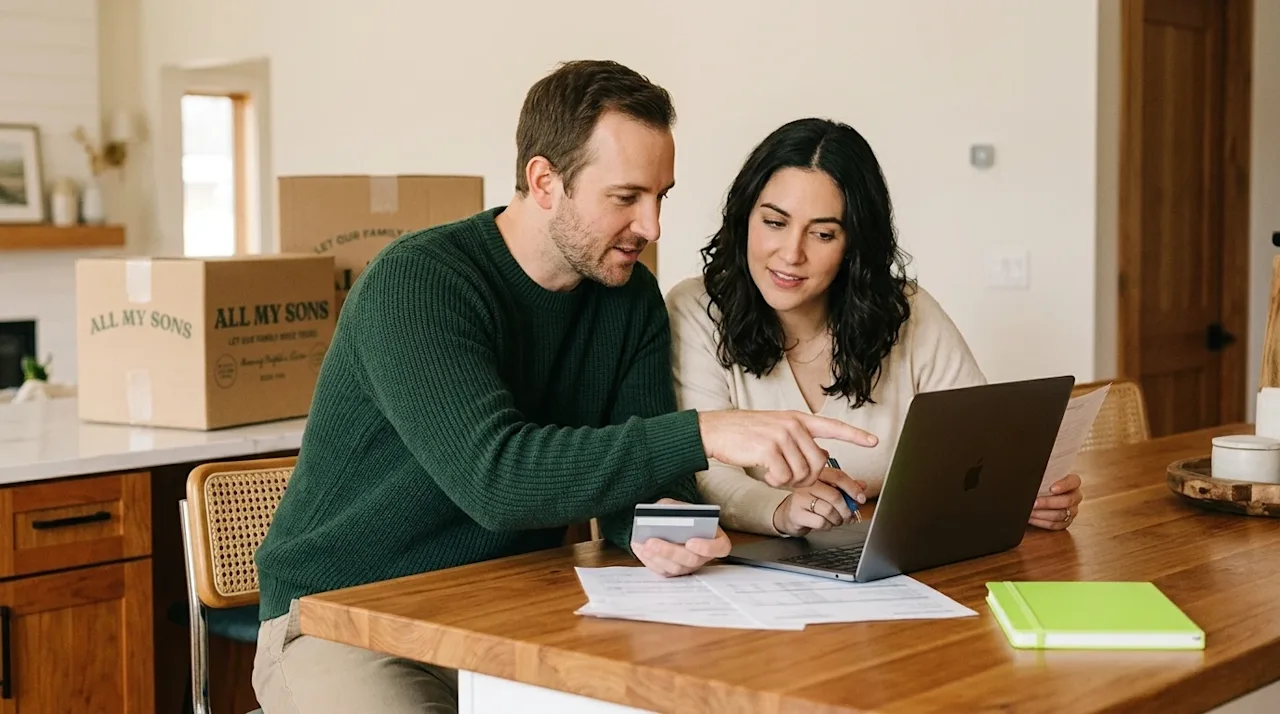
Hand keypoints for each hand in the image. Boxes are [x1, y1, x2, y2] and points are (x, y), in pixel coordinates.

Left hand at [631, 498, 730, 576]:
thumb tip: (662, 517)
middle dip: (670, 551)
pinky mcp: (674, 571)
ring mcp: (689, 566)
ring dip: (657, 557)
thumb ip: (674, 510)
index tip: (691, 541)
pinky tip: (639, 548)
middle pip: (692, 560)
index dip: (707, 547)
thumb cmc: (679, 513)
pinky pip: (662, 570)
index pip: (720, 547)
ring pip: (675, 568)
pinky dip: (649, 560)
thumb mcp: (679, 505)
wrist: (671, 521)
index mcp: (715, 537)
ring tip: (643, 544)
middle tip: (652, 542)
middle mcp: (704, 556)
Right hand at [698, 410, 877, 488]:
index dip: (855, 435)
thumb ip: (798, 441)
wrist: (717, 430)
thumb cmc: (745, 435)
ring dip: (788, 481)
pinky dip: (775, 482)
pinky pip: (784, 477)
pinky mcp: (769, 448)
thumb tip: (819, 459)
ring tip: (773, 472)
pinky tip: (765, 474)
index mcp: (798, 419)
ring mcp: (781, 435)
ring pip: (802, 473)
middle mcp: (793, 425)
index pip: (833, 426)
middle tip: (789, 476)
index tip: (874, 441)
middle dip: (807, 477)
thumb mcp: (776, 430)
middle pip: (819, 462)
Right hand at [773, 467, 866, 536]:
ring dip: (838, 519)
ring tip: (836, 520)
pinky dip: (828, 526)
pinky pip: (820, 522)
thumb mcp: (829, 491)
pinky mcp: (797, 513)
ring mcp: (800, 498)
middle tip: (849, 516)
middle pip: (835, 495)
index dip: (853, 488)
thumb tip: (862, 486)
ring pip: (829, 510)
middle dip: (847, 509)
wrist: (789, 514)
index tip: (861, 499)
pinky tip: (825, 524)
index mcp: (817, 474)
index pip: (838, 476)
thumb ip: (845, 488)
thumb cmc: (811, 502)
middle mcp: (807, 484)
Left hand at [1030, 473, 1082, 529]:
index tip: (1052, 488)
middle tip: (1033, 503)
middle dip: (1048, 503)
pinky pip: (1055, 524)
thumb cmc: (1043, 483)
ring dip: (1042, 514)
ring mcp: (1072, 510)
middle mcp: (1075, 496)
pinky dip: (1042, 522)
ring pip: (1060, 514)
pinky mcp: (1065, 522)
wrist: (1041, 494)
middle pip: (1067, 501)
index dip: (1064, 485)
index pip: (1074, 481)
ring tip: (1030, 511)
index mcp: (1073, 482)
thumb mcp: (1044, 477)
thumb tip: (1029, 477)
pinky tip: (1031, 518)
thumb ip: (1042, 476)